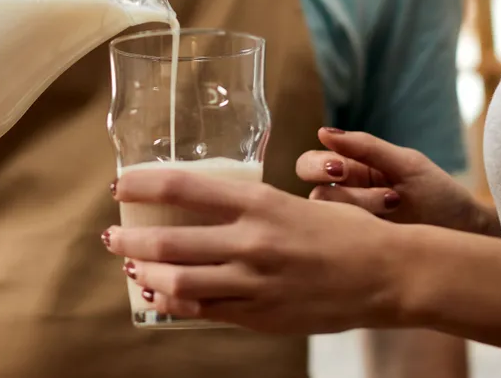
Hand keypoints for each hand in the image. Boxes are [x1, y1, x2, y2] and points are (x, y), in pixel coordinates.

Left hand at [105, 169, 404, 333]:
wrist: (388, 274)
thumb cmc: (347, 233)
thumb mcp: (294, 204)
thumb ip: (251, 209)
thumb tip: (207, 205)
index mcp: (259, 204)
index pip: (183, 187)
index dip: (143, 184)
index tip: (122, 184)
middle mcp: (251, 242)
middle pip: (169, 240)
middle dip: (130, 238)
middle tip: (112, 235)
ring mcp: (253, 283)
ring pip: (179, 281)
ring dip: (147, 272)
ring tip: (132, 266)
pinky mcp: (260, 315)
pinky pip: (204, 311)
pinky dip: (176, 302)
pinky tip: (162, 294)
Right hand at [298, 129, 500, 237]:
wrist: (467, 233)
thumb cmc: (439, 194)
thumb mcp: (407, 164)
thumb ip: (366, 147)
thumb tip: (323, 132)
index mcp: (353, 171)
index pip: (311, 163)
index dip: (319, 165)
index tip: (340, 169)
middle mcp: (346, 199)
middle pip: (310, 191)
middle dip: (331, 189)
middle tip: (364, 189)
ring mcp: (353, 228)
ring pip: (326, 217)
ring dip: (357, 206)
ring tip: (394, 205)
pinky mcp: (360, 251)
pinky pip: (340, 242)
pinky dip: (359, 230)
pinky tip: (388, 226)